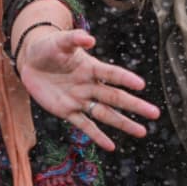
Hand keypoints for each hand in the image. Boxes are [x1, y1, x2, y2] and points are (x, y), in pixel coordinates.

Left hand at [16, 26, 159, 150]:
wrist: (31, 61)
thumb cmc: (49, 48)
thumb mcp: (59, 41)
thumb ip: (73, 39)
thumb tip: (90, 38)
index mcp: (91, 67)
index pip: (111, 74)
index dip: (125, 78)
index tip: (141, 84)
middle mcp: (90, 85)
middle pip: (115, 97)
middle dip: (134, 105)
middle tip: (155, 113)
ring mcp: (80, 99)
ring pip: (105, 114)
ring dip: (123, 123)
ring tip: (142, 132)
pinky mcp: (67, 111)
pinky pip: (84, 125)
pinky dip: (96, 136)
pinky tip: (110, 147)